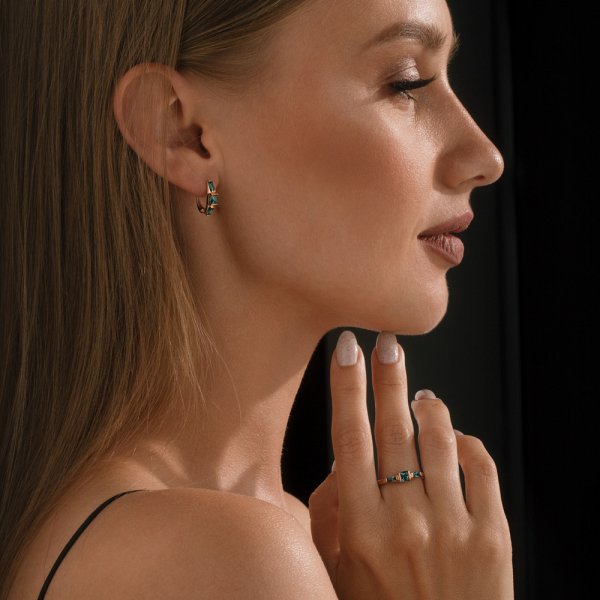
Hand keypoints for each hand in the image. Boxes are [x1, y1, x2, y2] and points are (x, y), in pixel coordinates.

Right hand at [309, 330, 512, 599]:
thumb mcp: (335, 570)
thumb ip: (328, 512)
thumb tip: (342, 461)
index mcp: (361, 528)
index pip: (349, 438)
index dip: (346, 387)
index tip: (346, 351)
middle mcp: (406, 522)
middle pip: (395, 428)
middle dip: (388, 377)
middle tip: (386, 344)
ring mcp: (454, 527)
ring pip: (441, 439)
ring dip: (429, 407)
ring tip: (421, 397)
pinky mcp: (493, 536)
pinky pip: (482, 467)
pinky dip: (469, 442)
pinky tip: (457, 439)